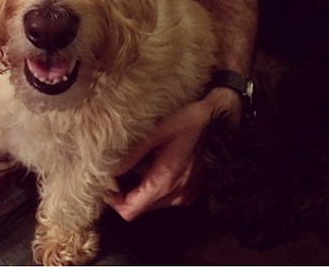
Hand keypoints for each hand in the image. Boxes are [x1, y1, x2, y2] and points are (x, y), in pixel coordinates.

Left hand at [112, 88, 240, 220]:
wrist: (223, 118)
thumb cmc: (191, 120)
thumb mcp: (158, 130)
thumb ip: (133, 152)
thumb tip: (108, 169)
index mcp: (166, 181)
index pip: (129, 211)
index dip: (112, 200)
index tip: (105, 182)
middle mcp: (177, 195)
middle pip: (140, 207)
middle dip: (125, 191)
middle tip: (118, 166)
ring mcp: (187, 194)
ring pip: (153, 201)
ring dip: (141, 186)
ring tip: (139, 159)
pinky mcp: (193, 190)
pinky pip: (167, 195)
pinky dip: (157, 182)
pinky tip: (156, 160)